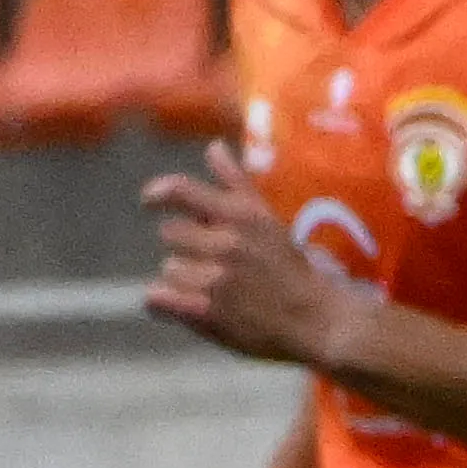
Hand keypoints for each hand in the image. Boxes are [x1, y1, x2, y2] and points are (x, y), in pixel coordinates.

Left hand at [143, 145, 366, 369]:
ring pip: (169, 268)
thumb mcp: (268, 219)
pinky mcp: (206, 312)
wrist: (317, 320)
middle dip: (186, 246)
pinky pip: (158, 298)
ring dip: (183, 278)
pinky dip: (163, 302)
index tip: (149, 202)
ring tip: (212, 289)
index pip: (182, 190)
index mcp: (241, 217)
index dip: (159, 193)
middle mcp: (227, 244)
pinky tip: (180, 305)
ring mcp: (215, 279)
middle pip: (170, 233)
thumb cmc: (290, 269)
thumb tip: (213, 147)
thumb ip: (235, 182)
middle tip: (211, 262)